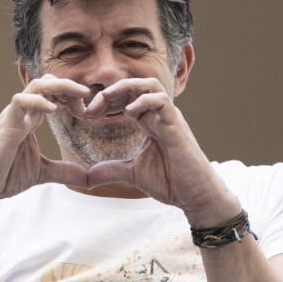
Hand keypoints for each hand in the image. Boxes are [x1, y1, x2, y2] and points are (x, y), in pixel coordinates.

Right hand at [0, 75, 89, 207]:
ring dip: (60, 85)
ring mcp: (13, 117)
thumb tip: (89, 179)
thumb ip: (65, 173)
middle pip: (47, 83)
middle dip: (69, 85)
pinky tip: (53, 110)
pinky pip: (19, 102)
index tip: (87, 112)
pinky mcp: (5, 127)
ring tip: (79, 94)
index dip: (72, 97)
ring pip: (35, 86)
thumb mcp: (43, 173)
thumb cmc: (3, 176)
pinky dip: (37, 101)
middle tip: (87, 98)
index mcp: (31, 119)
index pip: (54, 93)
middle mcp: (23, 113)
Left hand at [85, 78, 240, 225]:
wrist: (196, 196)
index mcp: (149, 122)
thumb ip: (110, 170)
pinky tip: (128, 113)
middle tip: (90, 108)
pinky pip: (162, 101)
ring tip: (106, 99)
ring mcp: (169, 118)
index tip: (87, 114)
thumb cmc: (171, 182)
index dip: (105, 102)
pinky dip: (144, 101)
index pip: (126, 98)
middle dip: (110, 92)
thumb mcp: (132, 173)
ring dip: (125, 88)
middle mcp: (159, 115)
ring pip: (150, 85)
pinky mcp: (177, 127)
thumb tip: (86, 177)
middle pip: (135, 86)